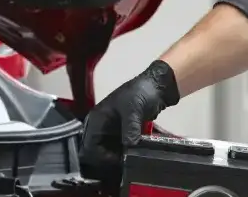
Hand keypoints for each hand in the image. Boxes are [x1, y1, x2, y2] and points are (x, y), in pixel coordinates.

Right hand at [78, 60, 180, 184]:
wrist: (158, 86)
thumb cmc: (141, 92)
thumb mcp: (133, 110)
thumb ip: (129, 129)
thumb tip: (129, 146)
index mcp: (97, 118)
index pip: (89, 145)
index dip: (100, 155)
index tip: (117, 159)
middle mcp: (101, 125)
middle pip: (98, 150)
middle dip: (109, 157)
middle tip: (125, 161)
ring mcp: (112, 129)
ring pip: (109, 150)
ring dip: (119, 155)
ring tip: (131, 158)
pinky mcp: (123, 132)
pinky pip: (120, 147)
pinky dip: (126, 151)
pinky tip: (135, 153)